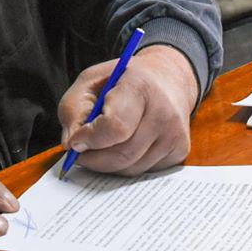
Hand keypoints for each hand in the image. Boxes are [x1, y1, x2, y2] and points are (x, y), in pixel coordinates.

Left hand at [57, 45, 197, 176]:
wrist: (166, 78)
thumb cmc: (122, 80)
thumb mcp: (89, 81)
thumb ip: (73, 109)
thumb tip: (71, 144)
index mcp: (140, 86)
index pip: (115, 126)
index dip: (90, 139)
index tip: (76, 141)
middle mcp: (164, 111)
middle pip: (123, 154)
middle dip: (94, 159)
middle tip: (80, 153)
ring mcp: (176, 133)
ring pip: (132, 168)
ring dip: (108, 165)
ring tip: (99, 148)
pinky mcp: (180, 150)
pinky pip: (145, 172)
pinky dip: (126, 166)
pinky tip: (122, 147)